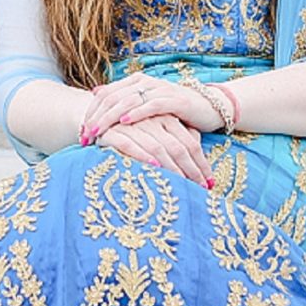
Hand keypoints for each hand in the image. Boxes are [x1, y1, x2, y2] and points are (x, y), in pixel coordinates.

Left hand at [77, 74, 219, 142]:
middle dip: (96, 118)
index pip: (105, 95)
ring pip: (127, 101)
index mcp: (135, 82)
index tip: (81, 132)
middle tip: (84, 136)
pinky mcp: (174, 100)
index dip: (90, 113)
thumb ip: (124, 103)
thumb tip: (96, 96)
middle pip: (112, 98)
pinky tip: (124, 122)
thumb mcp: (146, 108)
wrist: (209, 107)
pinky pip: (151, 105)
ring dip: (110, 118)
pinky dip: (136, 113)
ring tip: (98, 132)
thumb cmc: (174, 112)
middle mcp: (145, 82)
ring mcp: (159, 89)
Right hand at [95, 116, 212, 186]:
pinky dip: (143, 156)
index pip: (190, 143)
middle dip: (192, 170)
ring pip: (158, 148)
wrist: (97, 117)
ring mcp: (133, 125)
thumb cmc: (134, 130)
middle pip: (178, 147)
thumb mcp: (159, 130)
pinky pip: (130, 144)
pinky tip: (154, 167)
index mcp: (167, 117)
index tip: (209, 182)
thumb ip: (179, 136)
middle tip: (200, 188)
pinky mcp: (112, 132)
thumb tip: (198, 150)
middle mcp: (152, 119)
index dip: (201, 163)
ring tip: (183, 184)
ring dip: (172, 168)